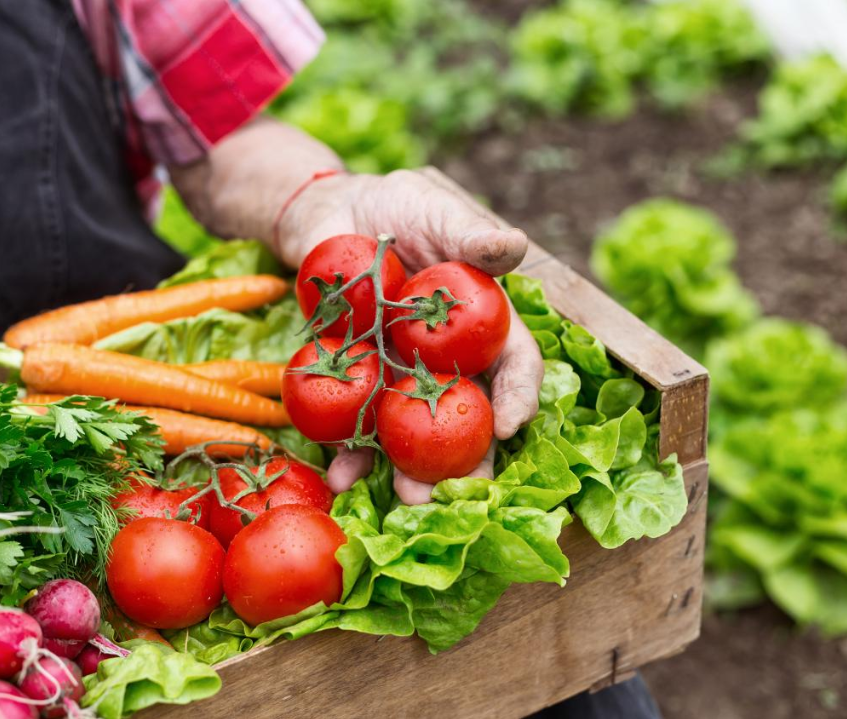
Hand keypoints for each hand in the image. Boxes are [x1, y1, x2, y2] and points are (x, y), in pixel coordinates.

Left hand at [277, 169, 544, 503]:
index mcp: (482, 323)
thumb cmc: (396, 207)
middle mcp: (447, 361)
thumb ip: (469, 234)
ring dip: (412, 470)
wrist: (329, 215)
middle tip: (463, 491)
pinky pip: (355, 424)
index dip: (518, 396)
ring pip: (415, 432)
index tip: (510, 424)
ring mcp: (400, 376)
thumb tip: (513, 246)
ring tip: (408, 499)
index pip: (514, 365)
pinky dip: (349, 454)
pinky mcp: (356, 382)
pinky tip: (341, 477)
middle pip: (468, 415)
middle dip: (469, 458)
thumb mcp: (433, 209)